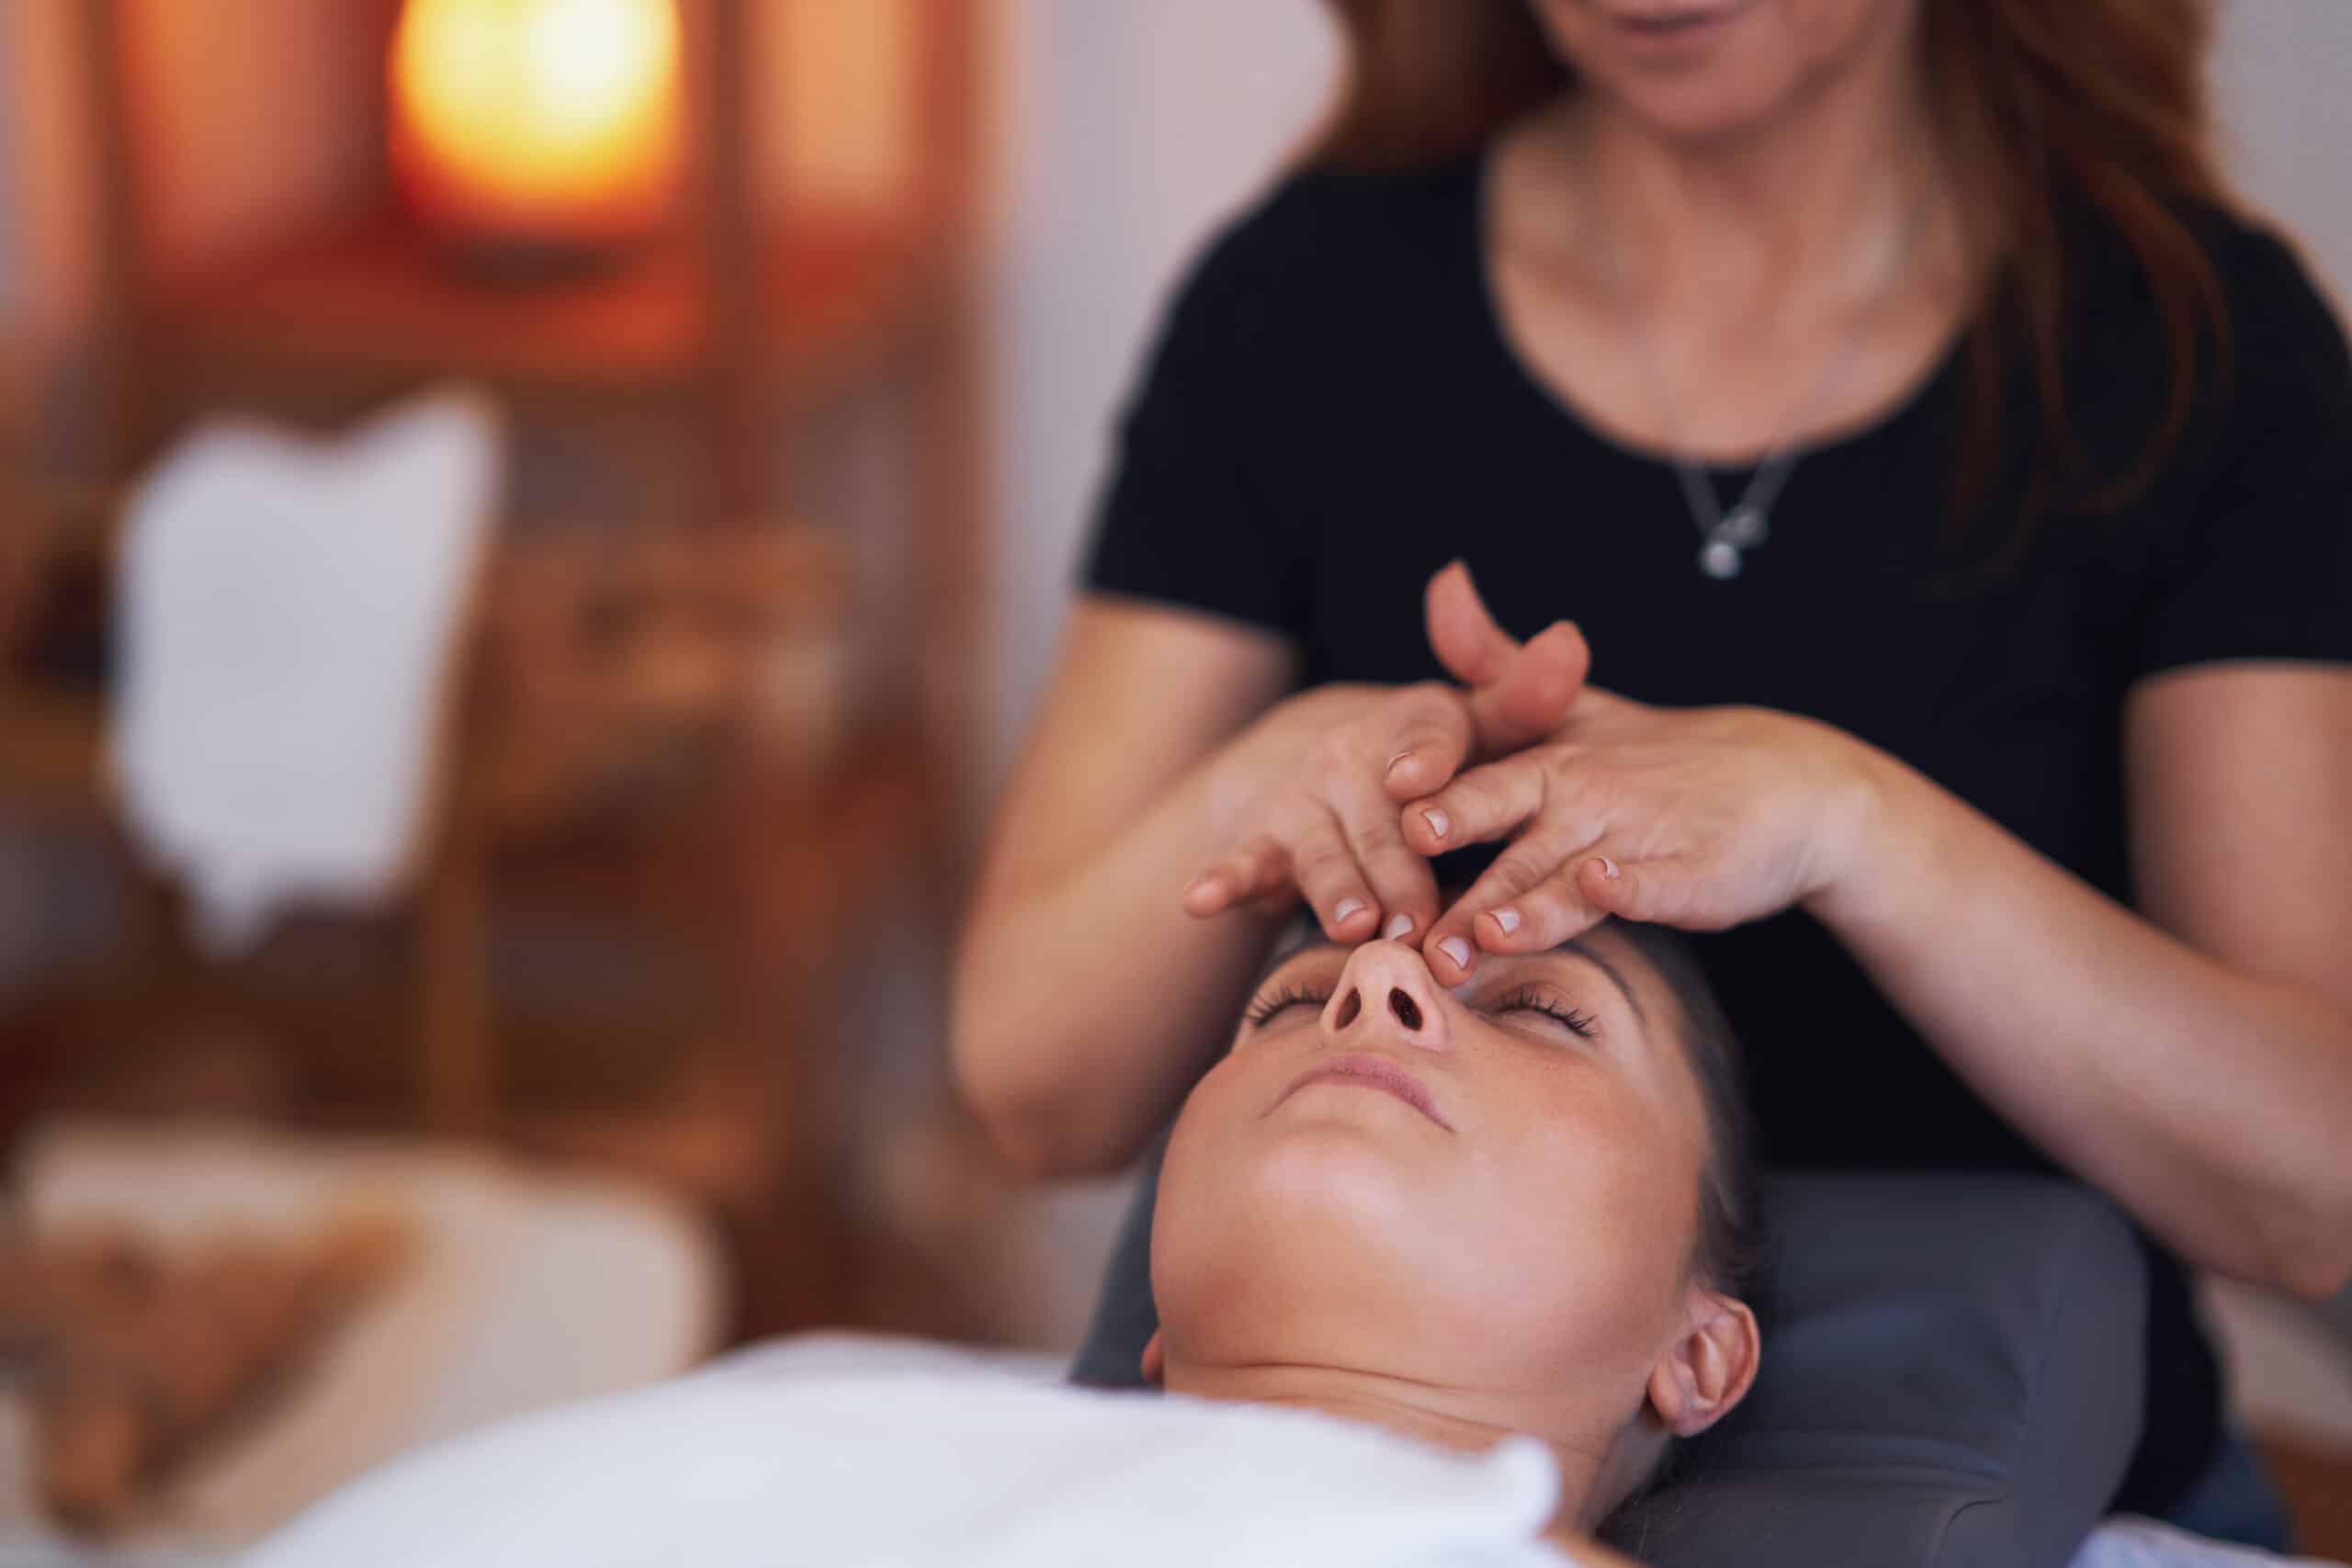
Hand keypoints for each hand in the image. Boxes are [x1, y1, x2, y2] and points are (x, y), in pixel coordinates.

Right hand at [1184, 565, 1590, 943]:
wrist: (1352, 773)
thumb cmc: (1451, 760)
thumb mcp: (1494, 727)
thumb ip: (1531, 696)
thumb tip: (1568, 637)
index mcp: (1415, 722)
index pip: (1426, 735)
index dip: (1422, 757)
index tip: (1416, 779)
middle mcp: (1352, 756)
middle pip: (1379, 820)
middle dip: (1399, 869)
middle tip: (1420, 918)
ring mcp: (1306, 803)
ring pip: (1323, 854)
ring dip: (1336, 889)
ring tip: (1355, 925)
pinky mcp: (1267, 844)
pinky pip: (1246, 863)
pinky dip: (1222, 880)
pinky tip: (1201, 899)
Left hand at [1400, 689, 1883, 976]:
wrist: (1786, 782)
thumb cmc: (1659, 753)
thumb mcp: (1573, 707)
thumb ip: (1494, 662)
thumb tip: (1442, 579)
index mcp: (1549, 767)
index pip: (1478, 789)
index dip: (1433, 805)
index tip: (1389, 816)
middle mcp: (1586, 800)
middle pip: (1512, 844)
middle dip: (1459, 880)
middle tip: (1411, 914)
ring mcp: (1639, 839)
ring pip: (1569, 881)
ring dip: (1527, 908)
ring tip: (1485, 933)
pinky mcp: (1690, 877)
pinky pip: (1652, 885)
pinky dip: (1629, 887)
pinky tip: (1604, 890)